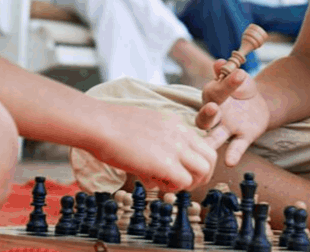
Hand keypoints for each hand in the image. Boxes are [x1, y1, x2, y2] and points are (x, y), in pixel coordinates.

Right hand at [90, 104, 216, 191]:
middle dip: (201, 174)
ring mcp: (174, 147)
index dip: (194, 161)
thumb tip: (153, 166)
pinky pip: (184, 181)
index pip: (201, 143)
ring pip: (204, 170)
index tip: (182, 169)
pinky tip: (155, 183)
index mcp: (174, 122)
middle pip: (210, 157)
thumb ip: (155, 142)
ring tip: (169, 184)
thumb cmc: (109, 126)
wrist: (99, 124)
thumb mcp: (141, 126)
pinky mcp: (165, 163)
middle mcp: (179, 133)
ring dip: (190, 182)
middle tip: (183, 182)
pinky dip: (174, 187)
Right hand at [197, 60, 269, 166]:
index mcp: (213, 97)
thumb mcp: (238, 77)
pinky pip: (235, 147)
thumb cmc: (242, 88)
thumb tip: (219, 63)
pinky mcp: (242, 137)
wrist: (259, 103)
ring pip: (213, 136)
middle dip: (207, 115)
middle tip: (213, 108)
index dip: (227, 84)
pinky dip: (232, 154)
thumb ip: (228, 72)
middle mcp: (215, 115)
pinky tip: (229, 161)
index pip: (215, 92)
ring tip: (206, 147)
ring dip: (210, 141)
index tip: (239, 74)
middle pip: (204, 119)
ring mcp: (227, 128)